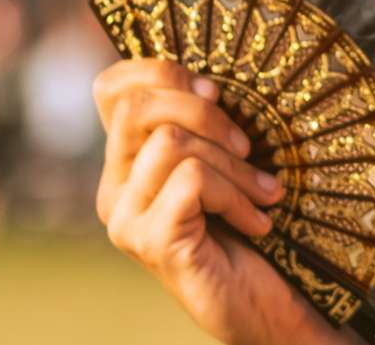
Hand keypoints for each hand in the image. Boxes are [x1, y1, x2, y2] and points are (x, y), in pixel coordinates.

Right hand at [92, 59, 356, 344]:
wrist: (263, 304)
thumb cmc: (247, 229)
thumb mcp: (223, 165)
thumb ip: (202, 127)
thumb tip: (208, 80)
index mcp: (126, 164)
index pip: (109, 88)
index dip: (160, 70)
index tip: (215, 91)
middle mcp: (115, 191)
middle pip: (136, 107)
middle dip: (205, 112)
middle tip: (248, 146)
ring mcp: (127, 220)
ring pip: (171, 142)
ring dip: (235, 164)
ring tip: (265, 193)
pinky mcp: (151, 242)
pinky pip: (192, 180)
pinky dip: (235, 193)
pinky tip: (256, 220)